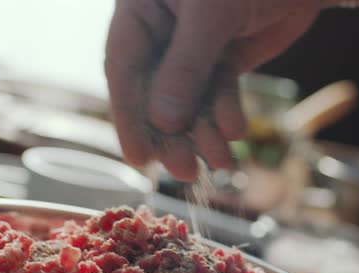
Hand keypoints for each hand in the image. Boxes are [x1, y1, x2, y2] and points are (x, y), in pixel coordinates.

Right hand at [105, 0, 322, 181]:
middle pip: (155, 91)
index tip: (138, 157)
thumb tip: (163, 122)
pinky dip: (226, 115)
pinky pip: (218, 94)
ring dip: (203, 132)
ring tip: (221, 160)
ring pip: (189, 99)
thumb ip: (186, 65)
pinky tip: (235, 132)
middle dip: (172, 134)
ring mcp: (194, 47)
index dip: (129, 115)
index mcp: (142, 7)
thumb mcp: (213, 12)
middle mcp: (163, 29)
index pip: (124, 66)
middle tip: (184, 171)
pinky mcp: (224, 58)